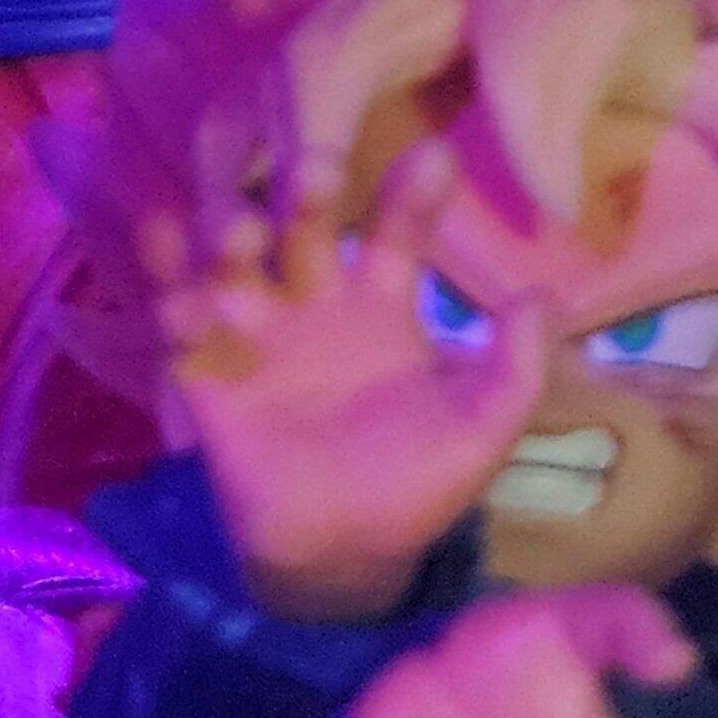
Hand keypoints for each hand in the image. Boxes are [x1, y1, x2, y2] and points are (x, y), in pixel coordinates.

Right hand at [153, 199, 552, 621]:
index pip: (395, 229)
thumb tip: (546, 298)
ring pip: (232, 260)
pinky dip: (172, 297)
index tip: (434, 155)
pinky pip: (181, 326)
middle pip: (303, 226)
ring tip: (238, 232)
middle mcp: (312, 301)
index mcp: (379, 304)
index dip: (413, 193)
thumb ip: (516, 370)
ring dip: (226, 234)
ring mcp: (255, 334)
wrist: (345, 562)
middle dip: (305, 191)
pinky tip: (179, 291)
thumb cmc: (416, 487)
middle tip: (314, 172)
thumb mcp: (481, 431)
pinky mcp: (206, 378)